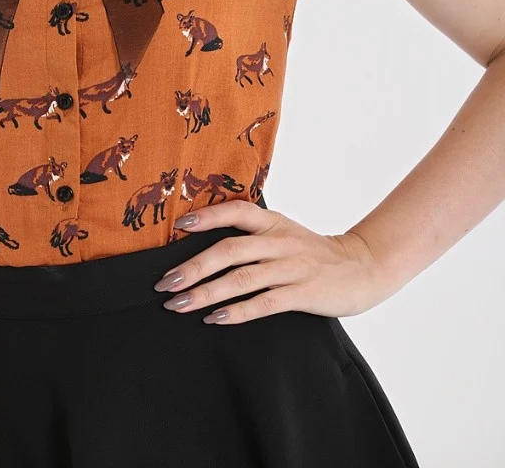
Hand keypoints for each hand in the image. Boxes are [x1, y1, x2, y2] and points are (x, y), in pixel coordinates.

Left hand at [153, 199, 392, 324]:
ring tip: (180, 304)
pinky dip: (237, 311)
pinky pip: (264, 303)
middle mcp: (280, 241)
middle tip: (165, 283)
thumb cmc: (315, 253)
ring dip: (206, 292)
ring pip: (241, 278)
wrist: (364, 267)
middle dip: (193, 267)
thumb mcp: (284, 233)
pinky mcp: (303, 293)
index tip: (178, 226)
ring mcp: (292, 267)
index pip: (235, 211)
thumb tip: (207, 246)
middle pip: (229, 250)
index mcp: (273, 222)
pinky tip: (215, 318)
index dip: (207, 216)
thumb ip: (254, 236)